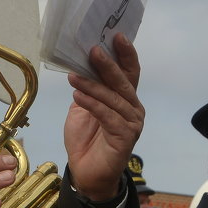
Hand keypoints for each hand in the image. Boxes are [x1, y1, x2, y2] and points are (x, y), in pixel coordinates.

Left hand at [64, 33, 143, 200]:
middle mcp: (133, 109)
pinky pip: (108, 117)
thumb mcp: (82, 108)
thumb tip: (80, 64)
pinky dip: (92, 105)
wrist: (86, 173)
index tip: (117, 35)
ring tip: (73, 77)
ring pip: (113, 99)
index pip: (129, 72)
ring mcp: (132, 123)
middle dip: (107, 65)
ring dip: (92, 86)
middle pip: (122, 82)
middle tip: (93, 50)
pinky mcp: (125, 137)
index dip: (125, 54)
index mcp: (125, 99)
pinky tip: (78, 96)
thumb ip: (87, 88)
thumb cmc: (85, 139)